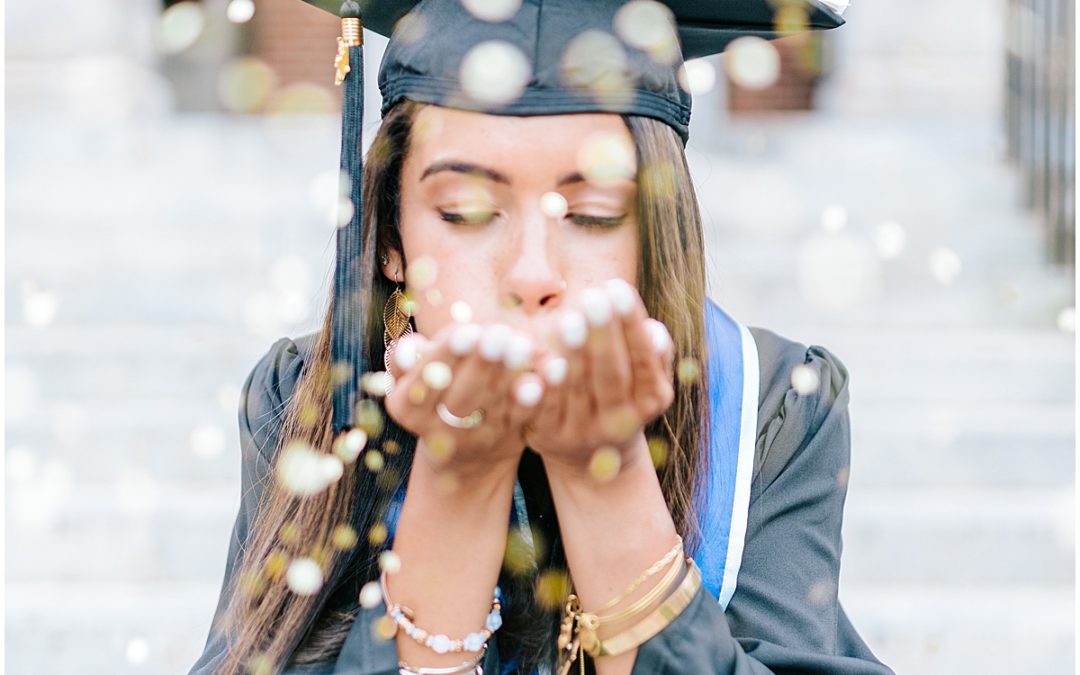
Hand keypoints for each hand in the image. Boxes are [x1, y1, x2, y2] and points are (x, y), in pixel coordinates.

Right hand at [384, 321, 547, 482]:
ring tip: (522, 345)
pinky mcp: (507, 440)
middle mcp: (437, 430)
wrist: (463, 452)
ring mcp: (475, 439)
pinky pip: (523, 417)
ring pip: (494, 406)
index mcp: (407, 407)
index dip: (446, 355)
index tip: (466, 331)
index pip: (424, 380)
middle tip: (499, 335)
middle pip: (461, 396)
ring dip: (510, 375)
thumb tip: (409, 346)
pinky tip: (547, 371)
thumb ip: (408, 358)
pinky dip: (535, 395)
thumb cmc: (437, 391)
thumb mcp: (414, 377)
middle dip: (482, 363)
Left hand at [524, 278, 675, 478]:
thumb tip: (655, 330)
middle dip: (603, 336)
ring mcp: (584, 433)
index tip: (619, 288)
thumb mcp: (643, 377)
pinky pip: (546, 408)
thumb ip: (652, 353)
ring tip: (569, 318)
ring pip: (579, 390)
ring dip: (574, 354)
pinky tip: (544, 359)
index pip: (643, 359)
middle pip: (612, 375)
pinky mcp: (549, 437)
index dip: (630, 325)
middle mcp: (621, 422)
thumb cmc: (618, 394)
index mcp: (651, 400)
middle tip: (593, 298)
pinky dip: (546, 385)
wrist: (589, 453)